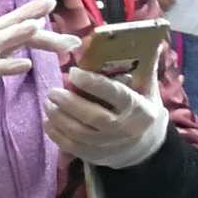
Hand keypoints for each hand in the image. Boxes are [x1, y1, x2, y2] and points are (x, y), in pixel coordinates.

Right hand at [0, 0, 74, 139]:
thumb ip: (15, 46)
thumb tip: (43, 32)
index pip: (12, 24)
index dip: (32, 15)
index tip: (52, 3)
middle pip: (4, 24)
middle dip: (26, 12)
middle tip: (49, 1)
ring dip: (15, 32)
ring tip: (37, 25)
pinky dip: (8, 66)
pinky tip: (27, 65)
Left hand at [47, 68, 171, 167]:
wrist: (146, 148)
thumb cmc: (143, 111)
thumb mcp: (148, 91)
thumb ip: (144, 69)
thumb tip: (150, 42)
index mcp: (139, 109)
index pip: (116, 95)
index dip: (93, 83)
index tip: (73, 72)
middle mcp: (125, 129)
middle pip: (93, 116)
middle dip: (69, 102)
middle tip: (52, 91)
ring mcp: (109, 145)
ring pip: (78, 132)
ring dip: (58, 117)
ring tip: (48, 103)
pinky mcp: (95, 156)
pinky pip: (71, 146)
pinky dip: (55, 134)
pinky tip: (48, 121)